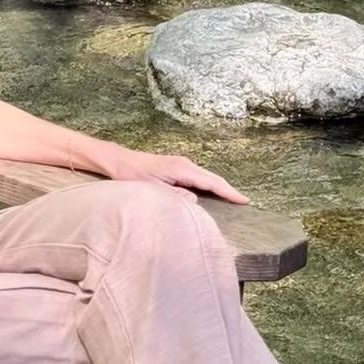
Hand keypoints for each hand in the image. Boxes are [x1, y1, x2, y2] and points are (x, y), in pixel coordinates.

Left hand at [87, 141, 249, 203]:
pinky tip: (211, 194)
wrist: (118, 161)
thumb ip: (174, 196)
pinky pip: (199, 178)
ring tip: (233, 200)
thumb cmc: (132, 175)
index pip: (212, 182)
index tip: (245, 200)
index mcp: (182, 169)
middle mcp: (185, 164)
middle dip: (229, 190)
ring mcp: (181, 165)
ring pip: (207, 178)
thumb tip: (195, 201)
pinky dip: (209, 185)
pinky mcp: (176, 168)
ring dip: (219, 188)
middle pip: (213, 178)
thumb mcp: (152, 189)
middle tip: (244, 202)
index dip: (229, 192)